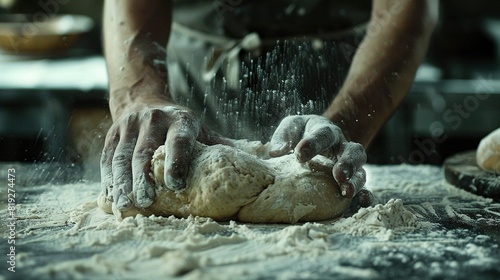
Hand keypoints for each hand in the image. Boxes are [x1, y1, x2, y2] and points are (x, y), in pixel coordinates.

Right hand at [100, 105, 231, 210]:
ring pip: (122, 156)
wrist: (143, 99)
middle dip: (144, 178)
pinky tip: (111, 197)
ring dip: (122, 182)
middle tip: (146, 201)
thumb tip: (266, 156)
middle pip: (145, 151)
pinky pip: (108, 158)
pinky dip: (108, 179)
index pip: (179, 140)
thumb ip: (222, 146)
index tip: (176, 184)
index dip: (177, 161)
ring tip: (126, 205)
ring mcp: (129, 126)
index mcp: (180, 120)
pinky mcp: (112, 134)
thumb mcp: (201, 129)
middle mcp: (153, 120)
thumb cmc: (178, 124)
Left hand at [269, 115, 368, 199]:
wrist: (317, 138)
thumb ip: (283, 136)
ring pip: (360, 171)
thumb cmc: (301, 133)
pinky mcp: (351, 181)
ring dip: (355, 181)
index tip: (299, 154)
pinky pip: (364, 188)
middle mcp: (342, 148)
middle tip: (338, 174)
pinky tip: (362, 202)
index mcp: (326, 132)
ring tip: (346, 192)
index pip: (323, 135)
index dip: (313, 144)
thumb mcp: (292, 127)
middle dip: (347, 163)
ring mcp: (350, 165)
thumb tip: (275, 152)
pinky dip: (365, 195)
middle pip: (352, 152)